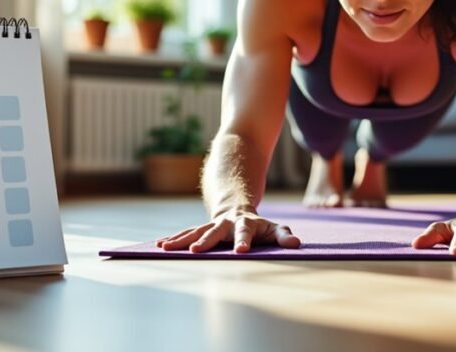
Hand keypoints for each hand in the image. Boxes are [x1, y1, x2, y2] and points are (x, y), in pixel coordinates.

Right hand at [156, 209, 301, 253]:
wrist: (236, 205)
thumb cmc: (259, 225)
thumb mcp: (274, 229)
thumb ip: (284, 237)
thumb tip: (296, 245)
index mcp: (244, 223)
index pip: (245, 232)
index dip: (243, 240)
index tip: (241, 251)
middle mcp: (225, 223)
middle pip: (214, 232)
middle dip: (205, 241)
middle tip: (196, 251)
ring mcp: (210, 225)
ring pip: (194, 231)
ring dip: (181, 240)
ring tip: (165, 248)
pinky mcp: (200, 229)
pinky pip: (185, 234)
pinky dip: (174, 240)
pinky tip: (159, 246)